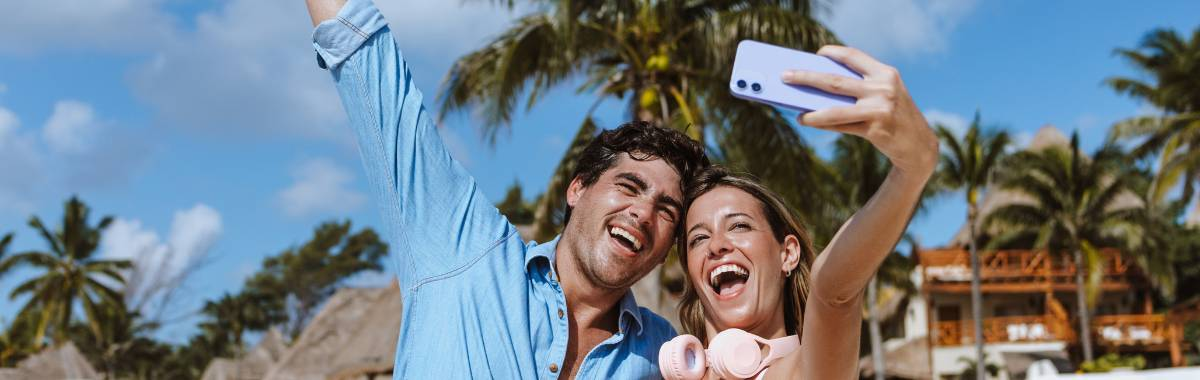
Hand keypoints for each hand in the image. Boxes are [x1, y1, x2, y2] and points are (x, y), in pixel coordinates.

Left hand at [782, 46, 937, 177]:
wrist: (919, 146)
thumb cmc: (895, 117)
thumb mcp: (884, 95)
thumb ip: (859, 88)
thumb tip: (818, 88)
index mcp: (885, 74)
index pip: (853, 56)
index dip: (832, 53)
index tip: (816, 54)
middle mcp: (883, 88)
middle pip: (835, 81)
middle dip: (806, 77)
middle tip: (785, 75)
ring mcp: (879, 109)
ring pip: (835, 108)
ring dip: (810, 110)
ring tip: (794, 109)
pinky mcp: (875, 129)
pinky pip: (841, 126)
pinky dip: (822, 123)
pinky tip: (808, 121)